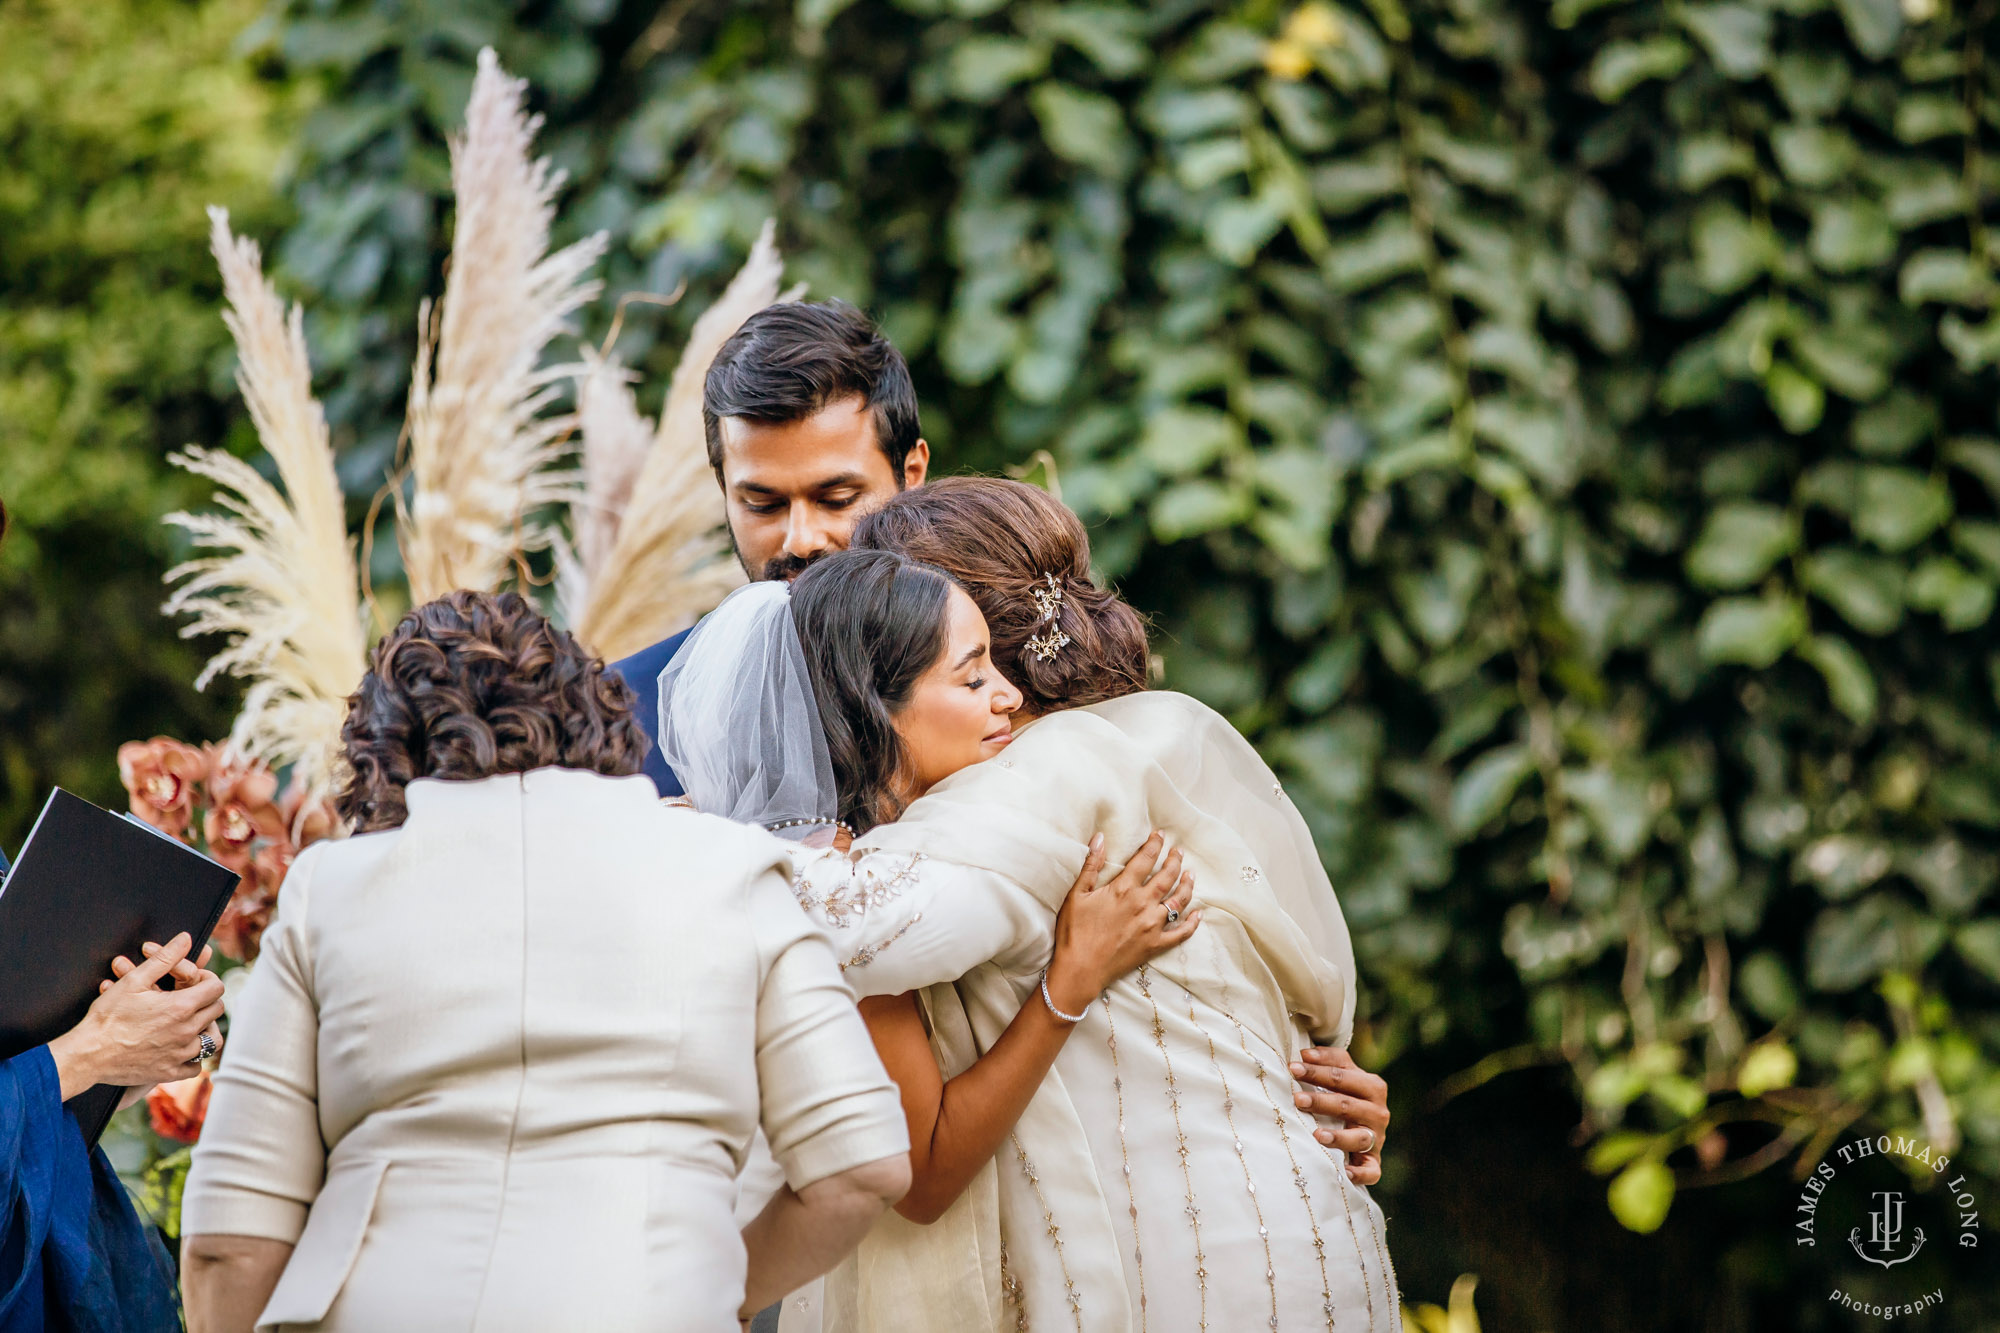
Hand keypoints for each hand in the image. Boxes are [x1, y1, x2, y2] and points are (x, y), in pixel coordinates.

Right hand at [47, 932, 225, 1099]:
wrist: (87, 1055)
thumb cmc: (107, 1018)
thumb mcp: (134, 980)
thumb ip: (164, 957)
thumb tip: (185, 939)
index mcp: (181, 1007)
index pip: (216, 987)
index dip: (207, 978)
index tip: (192, 980)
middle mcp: (186, 1032)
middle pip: (216, 1010)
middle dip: (206, 1000)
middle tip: (188, 997)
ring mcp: (180, 1055)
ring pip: (212, 1040)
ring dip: (206, 1028)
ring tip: (192, 1022)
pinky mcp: (169, 1072)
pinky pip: (196, 1067)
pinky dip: (194, 1058)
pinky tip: (181, 1048)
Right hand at [1045, 831, 1198, 1014]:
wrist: (1080, 970)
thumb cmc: (1074, 932)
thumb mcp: (1076, 895)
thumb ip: (1091, 865)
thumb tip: (1100, 838)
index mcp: (1123, 889)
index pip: (1145, 859)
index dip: (1155, 845)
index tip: (1161, 835)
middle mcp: (1143, 904)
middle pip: (1167, 876)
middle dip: (1174, 861)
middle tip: (1178, 852)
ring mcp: (1152, 926)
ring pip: (1178, 900)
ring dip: (1186, 885)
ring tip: (1190, 874)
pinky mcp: (1156, 945)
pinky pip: (1181, 933)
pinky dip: (1192, 923)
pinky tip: (1198, 914)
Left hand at [1289, 1046, 1388, 1185]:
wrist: (1368, 1125)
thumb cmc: (1348, 1094)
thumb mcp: (1344, 1074)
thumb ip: (1329, 1060)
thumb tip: (1305, 1053)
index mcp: (1373, 1086)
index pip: (1342, 1076)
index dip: (1317, 1071)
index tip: (1292, 1067)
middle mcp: (1378, 1112)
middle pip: (1347, 1105)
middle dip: (1321, 1101)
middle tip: (1297, 1098)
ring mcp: (1377, 1138)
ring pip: (1359, 1138)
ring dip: (1339, 1137)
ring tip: (1317, 1135)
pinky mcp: (1374, 1162)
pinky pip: (1372, 1171)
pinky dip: (1360, 1173)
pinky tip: (1344, 1172)